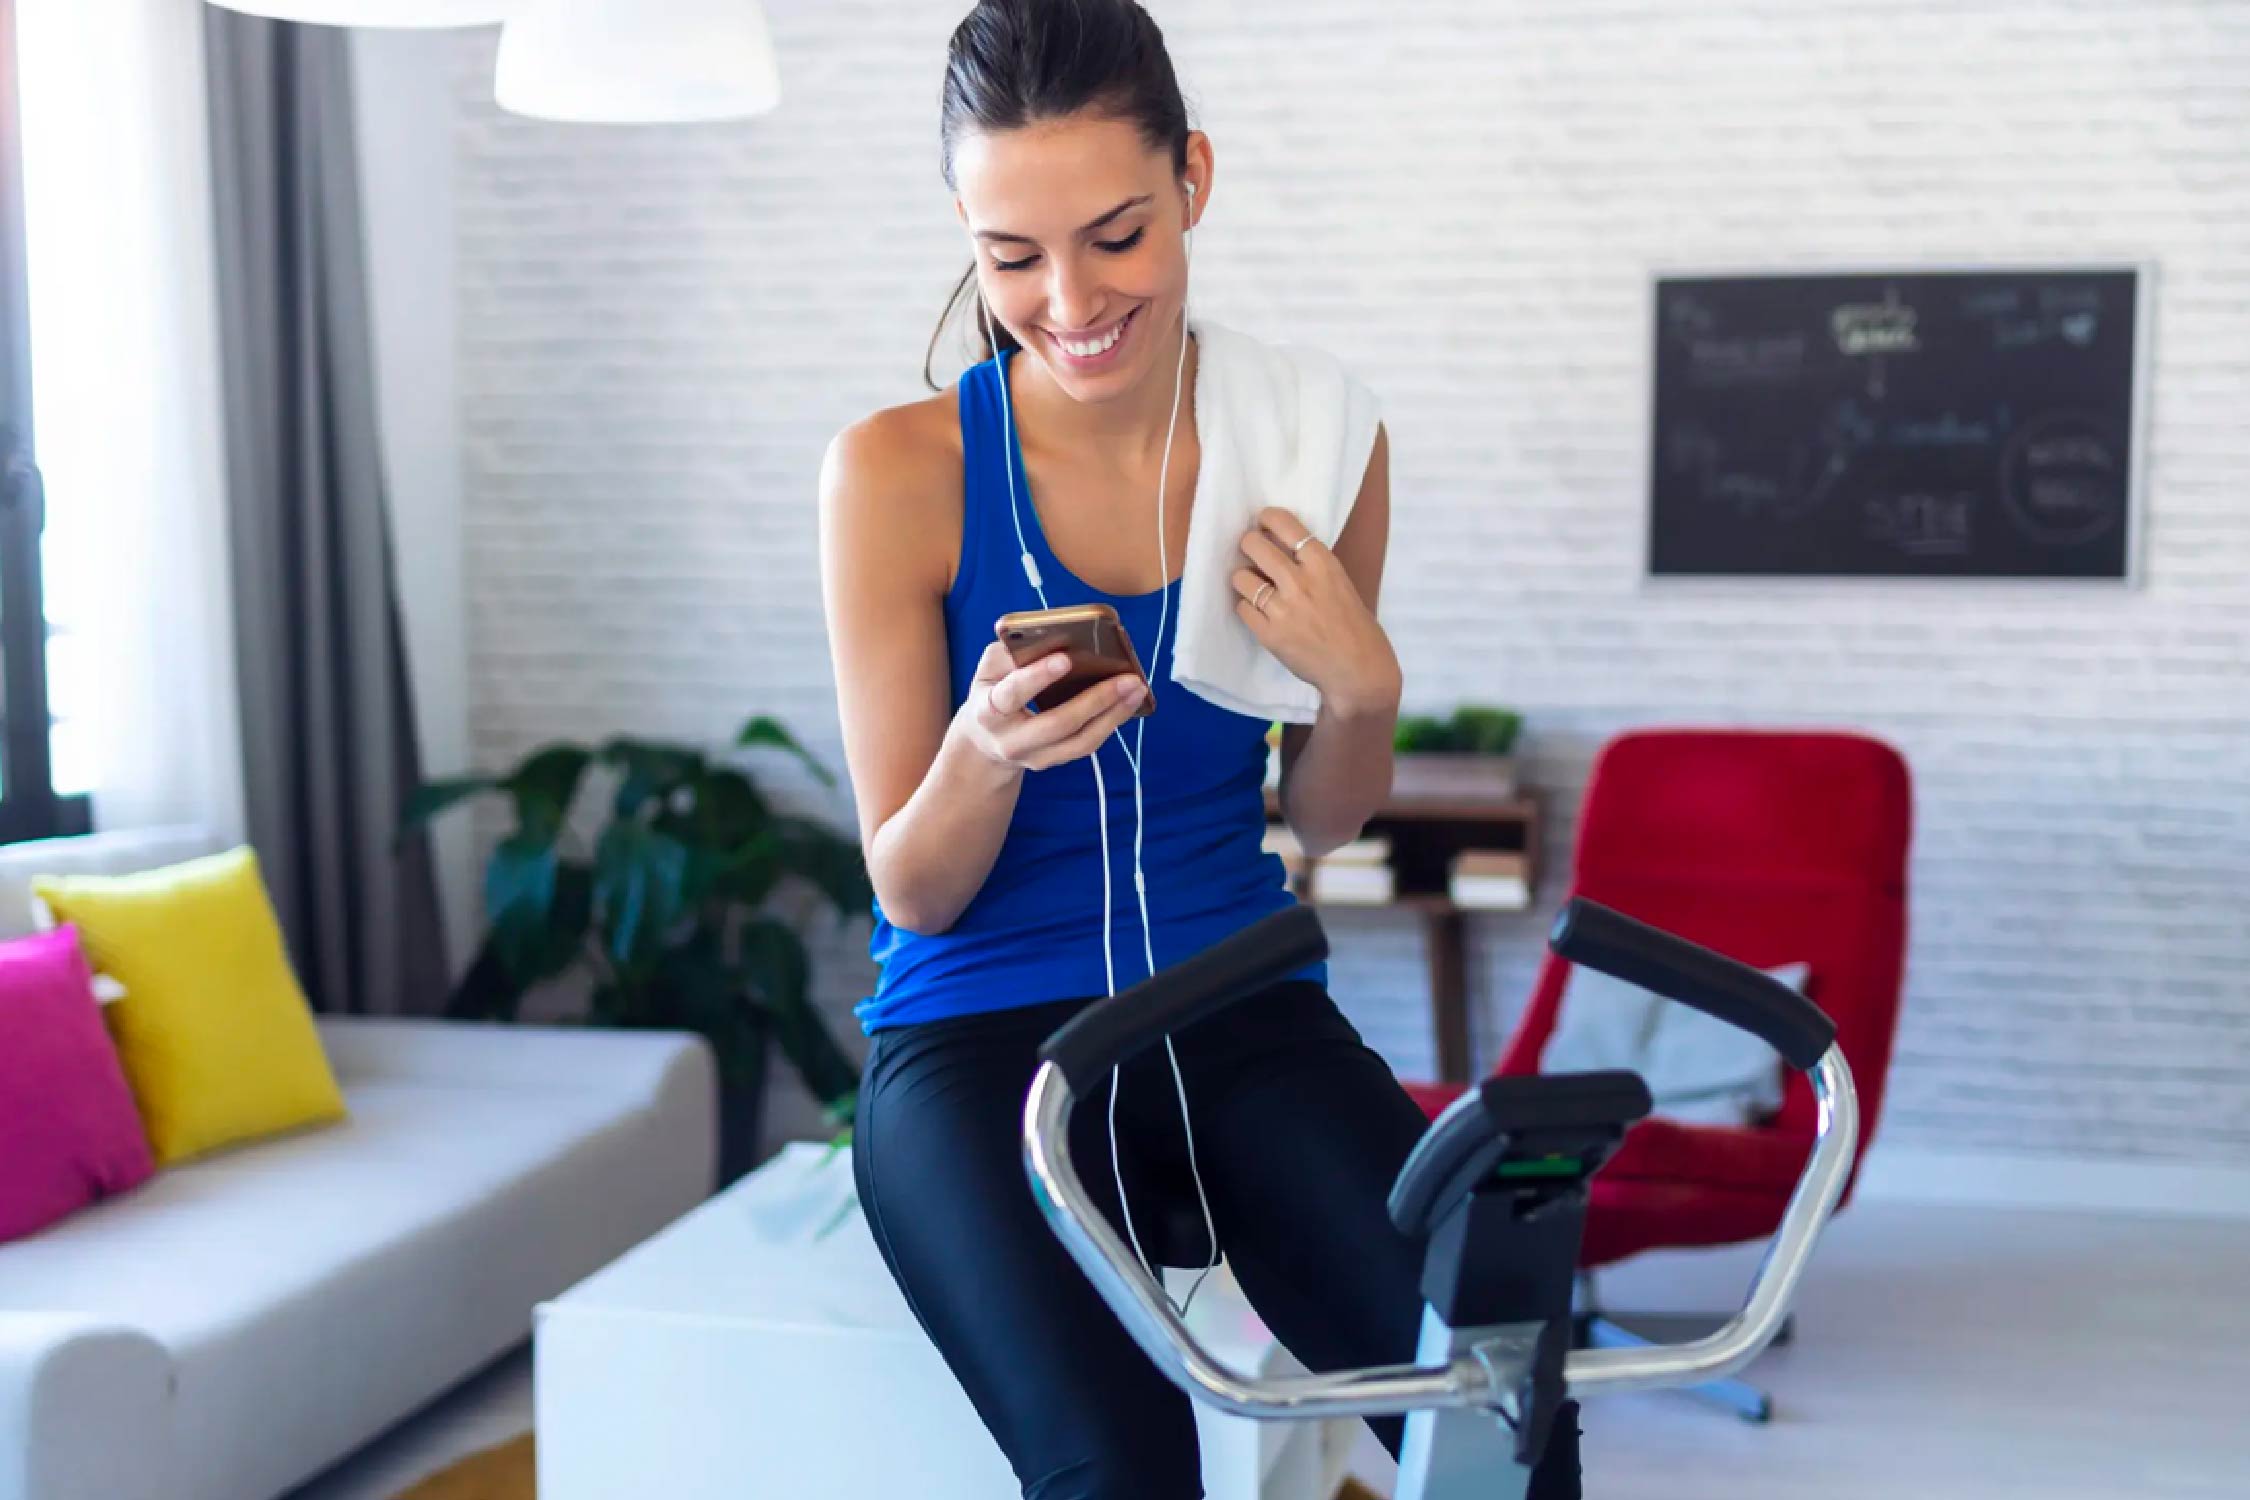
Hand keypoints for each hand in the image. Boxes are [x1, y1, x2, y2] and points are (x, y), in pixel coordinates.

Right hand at [954, 640, 1146, 772]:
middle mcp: (1012, 741)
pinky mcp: (1055, 760)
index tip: (1065, 659)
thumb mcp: (991, 668)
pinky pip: (1088, 744)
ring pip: (1080, 741)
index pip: (1012, 695)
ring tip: (1137, 688)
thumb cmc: (993, 690)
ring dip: (1114, 714)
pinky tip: (1129, 701)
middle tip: (1127, 678)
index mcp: (988, 712)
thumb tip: (1056, 639)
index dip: (1037, 677)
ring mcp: (1035, 757)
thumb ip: (1014, 653)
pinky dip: (1111, 722)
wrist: (986, 742)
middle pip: (1058, 724)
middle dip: (1095, 700)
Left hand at [1232, 507, 1399, 716]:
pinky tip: (1259, 612)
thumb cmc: (1353, 625)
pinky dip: (1248, 608)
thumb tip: (1278, 547)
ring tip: (1254, 586)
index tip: (1262, 522)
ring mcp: (1283, 609)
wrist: (1358, 669)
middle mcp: (1301, 582)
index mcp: (1323, 563)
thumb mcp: (1339, 582)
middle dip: (1248, 545)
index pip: (1284, 525)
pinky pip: (1242, 608)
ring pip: (1240, 578)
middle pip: (1253, 545)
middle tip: (1252, 553)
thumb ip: (1312, 565)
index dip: (1266, 518)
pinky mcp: (1270, 635)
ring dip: (1244, 580)